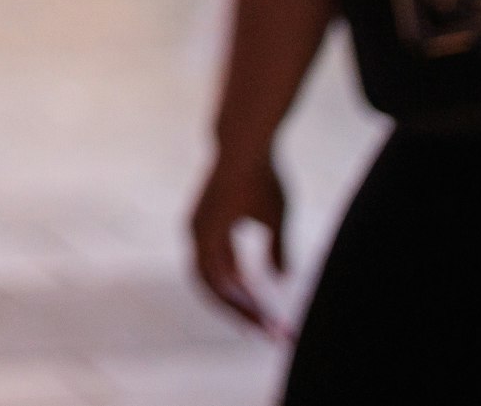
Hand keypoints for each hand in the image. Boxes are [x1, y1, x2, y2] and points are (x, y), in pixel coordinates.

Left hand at [190, 145, 290, 335]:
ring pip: (214, 285)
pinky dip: (236, 293)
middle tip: (269, 336)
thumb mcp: (273, 218)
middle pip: (214, 289)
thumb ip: (274, 249)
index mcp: (210, 235)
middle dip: (242, 314)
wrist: (248, 145)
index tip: (267, 325)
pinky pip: (216, 272)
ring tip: (268, 328)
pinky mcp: (206, 228)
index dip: (242, 303)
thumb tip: (281, 278)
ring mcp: (199, 233)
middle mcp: (198, 236)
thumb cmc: (261, 177)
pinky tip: (258, 308)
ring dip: (241, 309)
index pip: (221, 280)